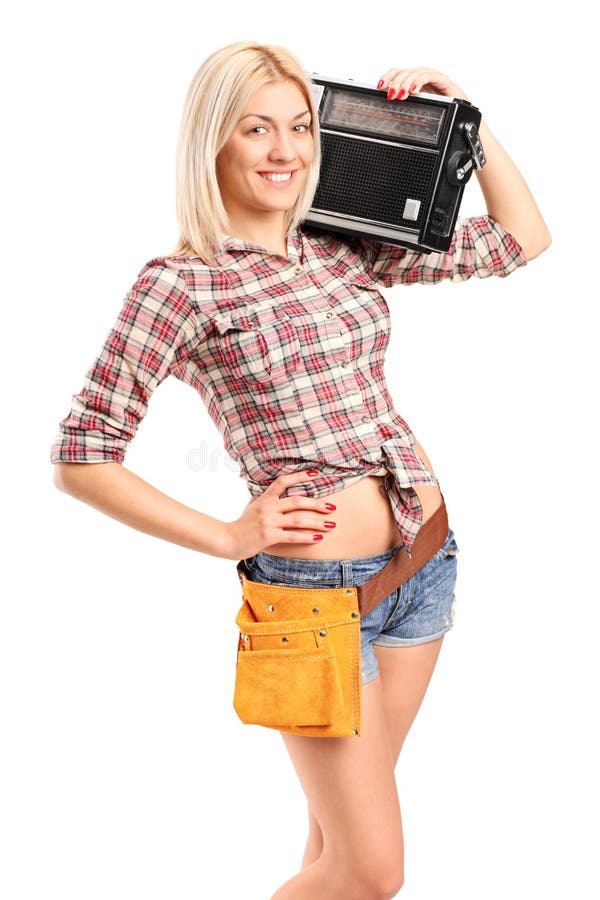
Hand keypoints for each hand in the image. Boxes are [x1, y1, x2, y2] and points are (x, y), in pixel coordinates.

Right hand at [222, 470, 336, 559]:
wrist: (228, 540)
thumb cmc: (242, 524)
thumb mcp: (252, 506)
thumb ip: (265, 498)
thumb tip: (276, 491)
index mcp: (265, 498)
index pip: (283, 481)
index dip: (299, 476)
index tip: (315, 473)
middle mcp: (267, 508)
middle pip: (297, 501)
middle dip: (317, 504)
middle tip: (332, 507)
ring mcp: (268, 522)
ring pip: (298, 519)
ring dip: (317, 522)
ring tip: (331, 524)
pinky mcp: (269, 536)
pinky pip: (292, 536)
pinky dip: (307, 537)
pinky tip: (318, 538)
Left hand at [376, 66, 468, 102]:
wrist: (458, 114)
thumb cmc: (438, 110)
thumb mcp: (416, 109)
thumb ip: (404, 106)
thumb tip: (388, 107)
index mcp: (412, 81)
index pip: (397, 73)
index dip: (387, 77)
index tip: (379, 87)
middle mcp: (420, 76)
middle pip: (404, 72)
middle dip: (395, 83)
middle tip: (391, 95)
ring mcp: (431, 76)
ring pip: (414, 73)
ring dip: (405, 83)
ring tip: (401, 94)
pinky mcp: (442, 79)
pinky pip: (429, 76)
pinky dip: (419, 82)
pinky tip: (414, 90)